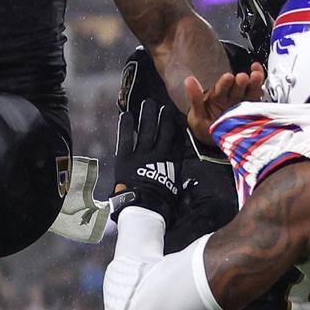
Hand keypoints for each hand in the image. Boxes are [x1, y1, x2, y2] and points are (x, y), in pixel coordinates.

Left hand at [113, 93, 193, 218]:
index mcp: (171, 161)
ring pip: (146, 129)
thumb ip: (178, 175)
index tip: (178, 119)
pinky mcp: (125, 157)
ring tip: (148, 103)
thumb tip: (184, 173)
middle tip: (165, 107)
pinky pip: (126, 137)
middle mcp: (158, 153)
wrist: (144, 206)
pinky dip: (125, 126)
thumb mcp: (175, 188)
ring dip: (147, 115)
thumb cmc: (161, 202)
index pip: (176, 140)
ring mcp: (141, 153)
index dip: (177, 128)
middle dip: (164, 117)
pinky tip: (126, 115)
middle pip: (163, 130)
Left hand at [183, 62, 264, 141]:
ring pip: (249, 92)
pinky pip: (257, 102)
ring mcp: (242, 104)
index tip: (228, 77)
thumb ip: (195, 98)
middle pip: (237, 87)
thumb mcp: (197, 115)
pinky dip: (260, 93)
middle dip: (241, 82)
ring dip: (253, 83)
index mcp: (218, 96)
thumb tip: (189, 81)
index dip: (225, 82)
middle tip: (243, 78)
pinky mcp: (252, 112)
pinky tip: (262, 87)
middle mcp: (231, 98)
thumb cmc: (204, 128)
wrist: (213, 144)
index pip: (222, 87)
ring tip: (256, 76)